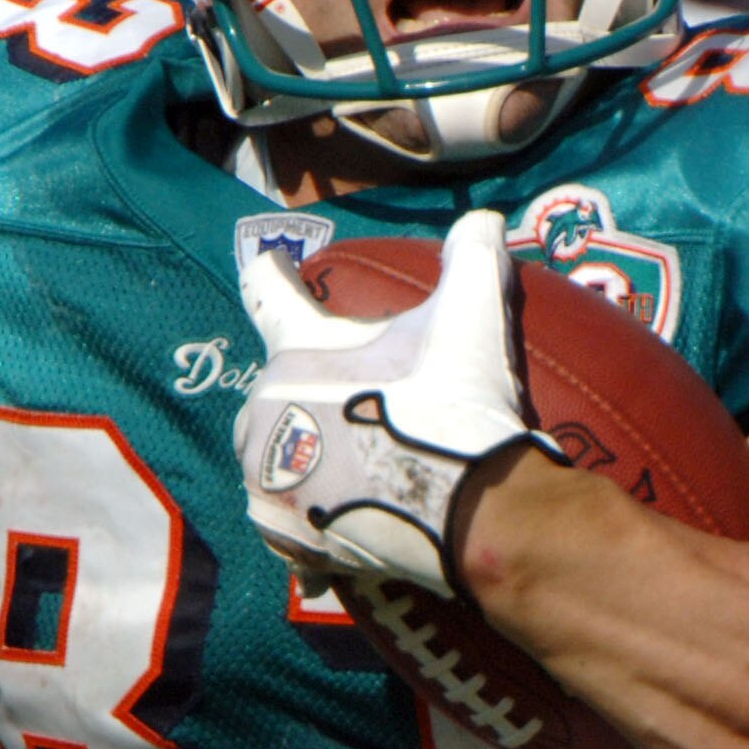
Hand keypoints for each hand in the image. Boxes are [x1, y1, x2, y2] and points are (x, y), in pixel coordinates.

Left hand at [233, 208, 549, 594]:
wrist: (472, 516)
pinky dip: (303, 506)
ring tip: (347, 456)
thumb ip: (471, 255)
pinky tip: (336, 508)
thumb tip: (485, 218)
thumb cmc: (458, 410)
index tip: (275, 262)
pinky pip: (280, 511)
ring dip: (296, 450)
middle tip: (359, 398)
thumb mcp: (474, 319)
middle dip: (305, 385)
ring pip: (267, 452)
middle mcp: (263, 412)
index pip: (266, 292)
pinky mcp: (280, 531)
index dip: (274, 272)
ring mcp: (265, 478)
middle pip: (273, 384)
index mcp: (297, 353)